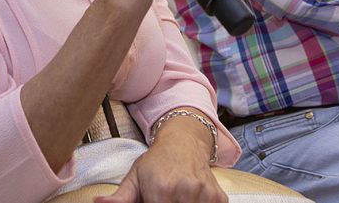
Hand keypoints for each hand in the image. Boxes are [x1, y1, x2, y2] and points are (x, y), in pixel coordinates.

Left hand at [95, 130, 225, 202]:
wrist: (184, 141)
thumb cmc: (156, 162)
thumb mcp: (134, 177)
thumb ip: (119, 198)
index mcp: (161, 190)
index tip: (152, 201)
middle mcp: (185, 191)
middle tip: (163, 197)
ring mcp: (204, 195)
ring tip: (175, 198)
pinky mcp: (219, 198)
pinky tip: (190, 198)